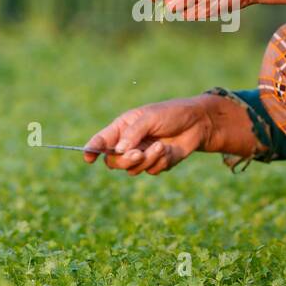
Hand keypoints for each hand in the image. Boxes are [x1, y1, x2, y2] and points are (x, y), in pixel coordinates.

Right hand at [84, 97, 210, 174]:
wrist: (198, 123)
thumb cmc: (171, 114)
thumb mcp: (150, 118)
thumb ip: (133, 134)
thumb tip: (119, 150)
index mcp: (123, 127)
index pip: (102, 140)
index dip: (92, 149)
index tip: (88, 156)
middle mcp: (129, 143)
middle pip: (114, 161)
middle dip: (125, 161)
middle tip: (139, 153)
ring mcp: (142, 155)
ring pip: (132, 169)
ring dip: (147, 160)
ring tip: (160, 146)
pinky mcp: (156, 163)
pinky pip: (151, 171)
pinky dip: (160, 162)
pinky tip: (168, 150)